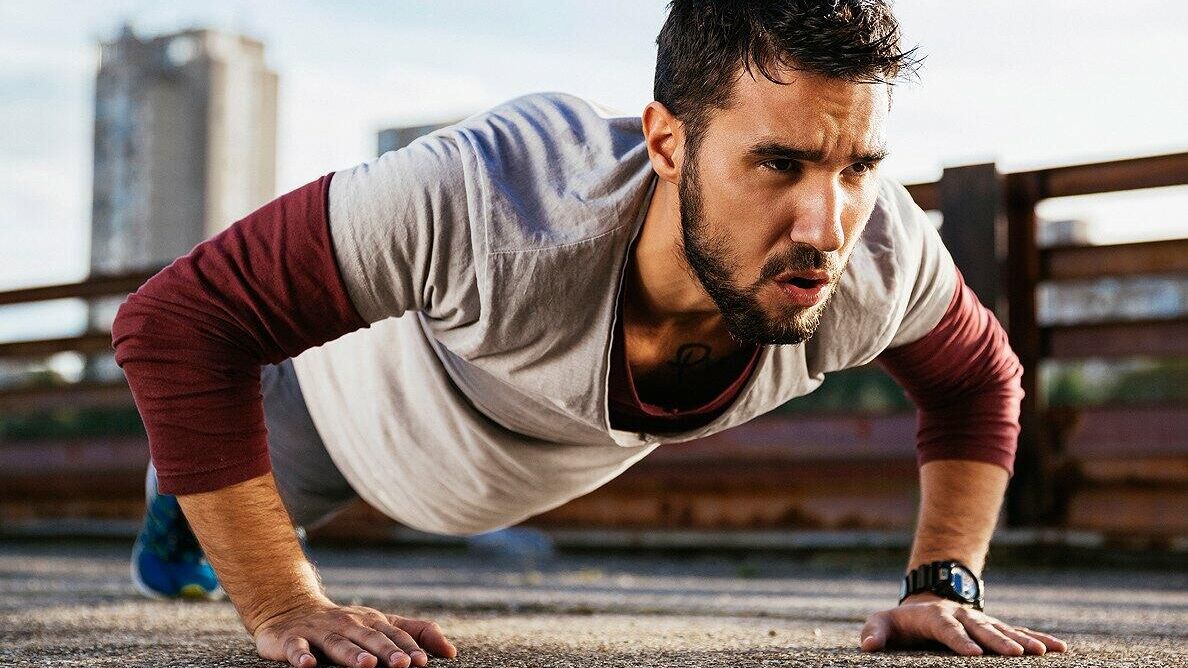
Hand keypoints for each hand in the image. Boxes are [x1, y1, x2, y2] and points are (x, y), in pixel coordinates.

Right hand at [254, 601, 457, 667]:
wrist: (290, 609)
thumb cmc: (345, 623)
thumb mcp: (379, 624)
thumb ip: (415, 634)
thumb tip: (450, 651)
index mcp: (371, 622)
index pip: (394, 634)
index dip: (408, 647)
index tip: (423, 661)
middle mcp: (348, 623)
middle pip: (370, 638)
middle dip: (387, 651)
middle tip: (403, 665)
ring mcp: (320, 630)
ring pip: (338, 643)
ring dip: (352, 654)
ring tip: (367, 665)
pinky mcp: (292, 639)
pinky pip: (297, 648)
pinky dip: (301, 656)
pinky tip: (308, 666)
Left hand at [859, 592, 1067, 655]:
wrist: (924, 602)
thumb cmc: (900, 622)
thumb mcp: (882, 623)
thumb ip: (874, 632)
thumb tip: (867, 646)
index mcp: (933, 616)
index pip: (946, 628)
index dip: (958, 640)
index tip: (972, 654)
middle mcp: (961, 616)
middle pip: (981, 629)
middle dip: (997, 641)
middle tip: (1016, 654)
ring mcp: (980, 621)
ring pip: (1004, 630)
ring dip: (1024, 640)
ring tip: (1043, 653)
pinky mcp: (994, 628)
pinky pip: (1020, 632)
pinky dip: (1039, 639)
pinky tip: (1059, 649)